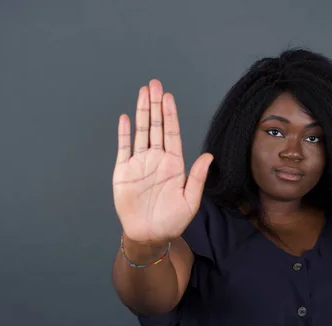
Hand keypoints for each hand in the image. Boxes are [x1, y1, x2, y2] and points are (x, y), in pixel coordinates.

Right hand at [112, 79, 212, 244]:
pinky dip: (124, 133)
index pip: (172, 133)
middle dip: (156, 105)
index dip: (170, 114)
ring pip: (141, 132)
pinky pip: (123, 148)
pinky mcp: (123, 172)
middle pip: (156, 126)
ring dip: (142, 112)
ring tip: (142, 92)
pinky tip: (126, 118)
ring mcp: (139, 164)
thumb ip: (196, 177)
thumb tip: (208, 155)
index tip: (168, 97)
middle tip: (154, 84)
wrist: (149, 235)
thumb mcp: (190, 200)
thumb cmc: (172, 221)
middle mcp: (156, 159)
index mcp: (173, 164)